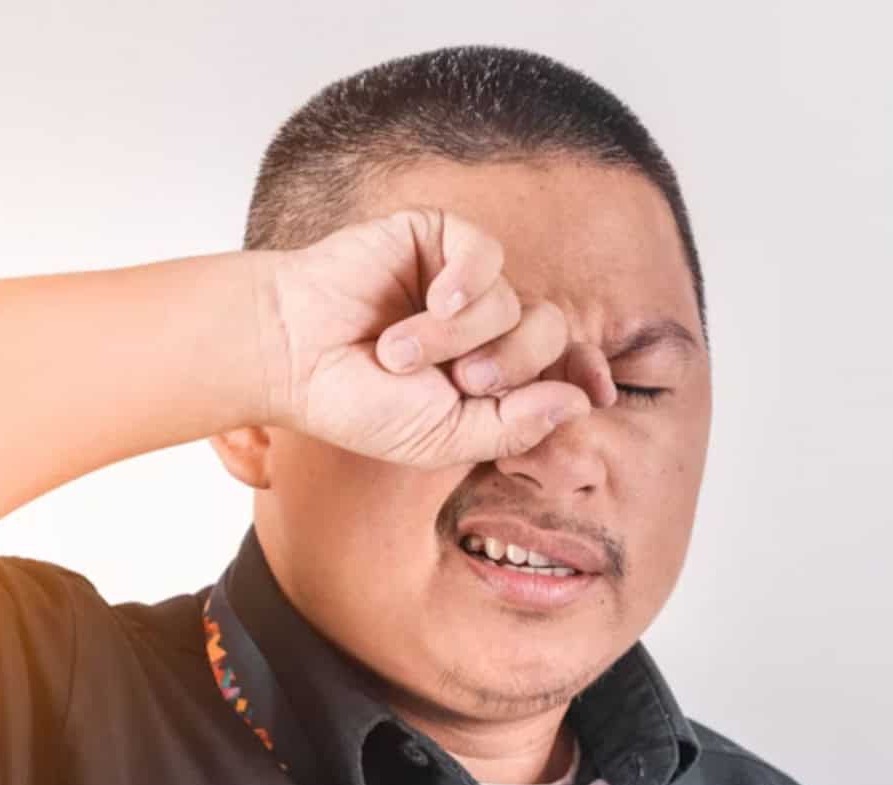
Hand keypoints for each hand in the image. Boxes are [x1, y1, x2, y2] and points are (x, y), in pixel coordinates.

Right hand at [255, 206, 615, 466]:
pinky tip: (434, 300)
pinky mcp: (437, 238)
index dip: (586, 373)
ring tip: (397, 352)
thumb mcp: (443, 438)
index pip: (563, 366)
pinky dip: (466, 282)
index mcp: (493, 373)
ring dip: (458, 336)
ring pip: (514, 301)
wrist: (292, 356)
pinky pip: (486, 253)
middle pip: (549, 334)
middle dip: (510, 364)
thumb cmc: (358, 402)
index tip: (600, 392)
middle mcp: (486, 325)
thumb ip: (514, 426)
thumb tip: (582, 401)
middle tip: (457, 382)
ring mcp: (463, 280)